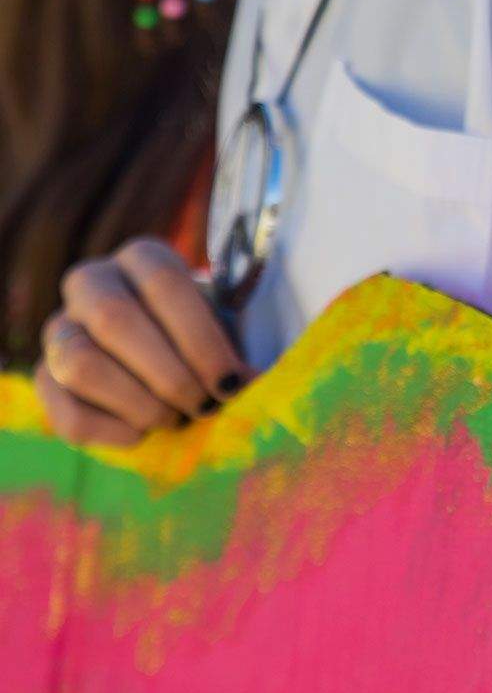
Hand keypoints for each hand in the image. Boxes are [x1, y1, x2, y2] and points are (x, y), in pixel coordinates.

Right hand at [33, 238, 247, 446]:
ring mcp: (60, 328)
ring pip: (80, 363)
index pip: (163, 282)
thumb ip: (236, 350)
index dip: (200, 338)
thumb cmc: (208, 342)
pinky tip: (143, 433)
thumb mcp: (228, 331)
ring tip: (176, 418)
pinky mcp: (45, 378)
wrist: (170, 366)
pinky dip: (112, 432)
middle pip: (113, 319)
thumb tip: (246, 384)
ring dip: (139, 403)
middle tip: (205, 405)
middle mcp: (92, 283)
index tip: (231, 382)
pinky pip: (67, 412)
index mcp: (143, 259)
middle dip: (169, 374)